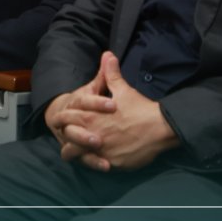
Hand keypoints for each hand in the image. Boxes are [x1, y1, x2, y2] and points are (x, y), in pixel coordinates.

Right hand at [44, 56, 115, 168]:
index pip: (83, 101)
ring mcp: (71, 136)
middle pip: (72, 123)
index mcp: (74, 102)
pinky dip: (93, 162)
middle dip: (86, 128)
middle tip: (101, 134)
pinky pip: (82, 159)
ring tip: (100, 147)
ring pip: (72, 143)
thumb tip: (109, 54)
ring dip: (84, 144)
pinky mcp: (78, 151)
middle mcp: (69, 120)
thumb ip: (104, 74)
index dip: (97, 103)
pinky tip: (107, 166)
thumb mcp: (95, 89)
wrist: (67, 119)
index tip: (114, 105)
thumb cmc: (86, 104)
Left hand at [46, 52, 178, 171]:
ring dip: (75, 154)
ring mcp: (101, 150)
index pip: (65, 119)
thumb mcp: (122, 89)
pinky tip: (94, 161)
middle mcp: (91, 133)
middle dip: (65, 140)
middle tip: (66, 141)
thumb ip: (110, 74)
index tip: (61, 123)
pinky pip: (96, 165)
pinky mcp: (112, 163)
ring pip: (77, 156)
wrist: (160, 127)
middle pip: (67, 139)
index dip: (61, 121)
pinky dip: (94, 163)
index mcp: (89, 115)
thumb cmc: (139, 107)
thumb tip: (107, 55)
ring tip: (76, 154)